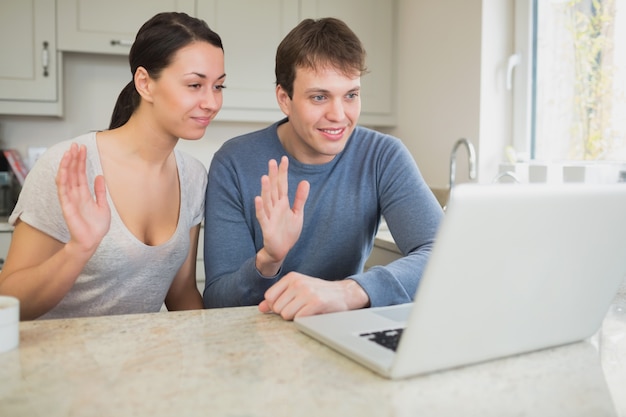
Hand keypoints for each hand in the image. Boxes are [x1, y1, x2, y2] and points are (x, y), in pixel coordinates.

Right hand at [56, 143, 110, 254]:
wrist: (92, 241)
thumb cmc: (96, 227)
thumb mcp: (103, 206)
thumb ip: (100, 191)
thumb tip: (99, 176)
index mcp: (84, 194)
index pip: (80, 174)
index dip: (81, 161)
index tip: (82, 149)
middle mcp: (75, 195)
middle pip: (73, 173)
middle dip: (74, 159)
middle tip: (75, 145)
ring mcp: (70, 200)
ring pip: (66, 179)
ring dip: (67, 166)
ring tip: (69, 153)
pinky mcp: (66, 206)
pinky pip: (63, 191)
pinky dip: (62, 180)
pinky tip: (63, 170)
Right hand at [254, 156, 309, 274]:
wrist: (281, 250)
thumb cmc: (288, 232)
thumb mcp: (297, 213)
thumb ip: (300, 198)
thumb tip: (305, 181)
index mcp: (283, 203)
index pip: (282, 184)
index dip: (283, 172)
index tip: (284, 159)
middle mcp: (275, 207)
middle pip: (274, 189)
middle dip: (273, 176)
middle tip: (272, 161)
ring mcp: (270, 216)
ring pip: (267, 200)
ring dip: (266, 190)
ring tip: (265, 177)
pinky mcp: (266, 227)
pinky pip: (262, 216)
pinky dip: (260, 208)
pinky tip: (258, 198)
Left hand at [258, 272, 369, 319]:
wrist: (345, 294)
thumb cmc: (319, 293)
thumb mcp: (297, 290)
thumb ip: (278, 298)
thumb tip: (261, 308)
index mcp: (291, 277)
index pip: (270, 297)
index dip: (277, 305)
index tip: (289, 305)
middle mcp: (298, 283)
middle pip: (277, 308)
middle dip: (287, 312)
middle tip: (301, 307)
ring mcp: (307, 292)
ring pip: (286, 314)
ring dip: (296, 317)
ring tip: (307, 310)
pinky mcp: (316, 303)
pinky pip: (298, 319)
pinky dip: (304, 320)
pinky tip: (312, 314)